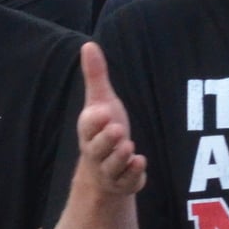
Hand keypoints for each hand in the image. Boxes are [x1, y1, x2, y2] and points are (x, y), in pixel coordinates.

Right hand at [76, 42, 145, 197]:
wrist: (104, 171)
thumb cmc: (103, 130)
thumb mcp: (101, 101)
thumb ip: (95, 76)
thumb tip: (88, 44)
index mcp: (88, 131)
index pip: (87, 127)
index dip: (94, 122)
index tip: (103, 113)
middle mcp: (95, 152)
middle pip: (96, 149)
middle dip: (106, 140)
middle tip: (118, 130)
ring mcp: (108, 170)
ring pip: (111, 167)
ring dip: (120, 157)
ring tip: (129, 146)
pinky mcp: (123, 183)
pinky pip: (127, 181)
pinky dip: (133, 174)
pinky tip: (140, 162)